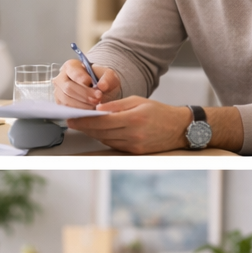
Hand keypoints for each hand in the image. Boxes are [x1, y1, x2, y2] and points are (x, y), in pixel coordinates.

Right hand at [54, 59, 121, 108]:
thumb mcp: (108, 75)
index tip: (96, 89)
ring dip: (81, 105)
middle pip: (68, 88)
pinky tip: (88, 110)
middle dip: (84, 96)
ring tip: (94, 105)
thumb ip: (108, 78)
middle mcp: (61, 78)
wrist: (97, 87)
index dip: (84, 81)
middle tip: (97, 100)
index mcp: (71, 66)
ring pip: (66, 100)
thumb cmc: (100, 79)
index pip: (74, 73)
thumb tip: (102, 86)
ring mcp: (58, 90)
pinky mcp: (60, 102)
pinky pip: (66, 108)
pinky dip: (77, 111)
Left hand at [66, 97, 191, 153]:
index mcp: (133, 119)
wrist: (180, 128)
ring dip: (93, 134)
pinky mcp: (135, 152)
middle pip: (100, 133)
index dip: (84, 121)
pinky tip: (99, 132)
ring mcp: (134, 145)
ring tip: (83, 126)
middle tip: (72, 122)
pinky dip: (105, 138)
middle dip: (84, 128)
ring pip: (105, 140)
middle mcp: (133, 134)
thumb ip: (117, 104)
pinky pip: (114, 145)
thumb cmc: (159, 111)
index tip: (71, 118)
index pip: (101, 121)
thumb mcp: (138, 100)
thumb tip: (97, 108)